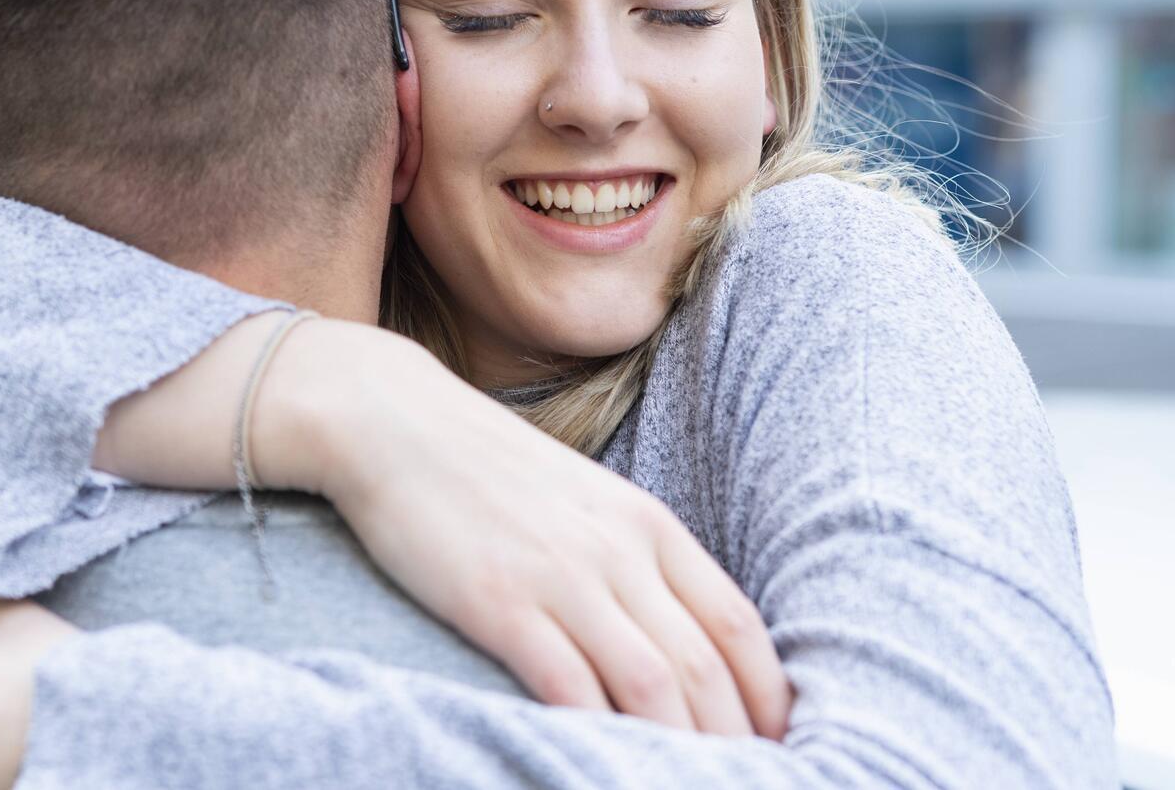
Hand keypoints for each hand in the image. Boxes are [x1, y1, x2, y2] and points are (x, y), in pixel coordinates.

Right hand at [260, 323, 793, 740]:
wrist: (394, 422)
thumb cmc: (487, 471)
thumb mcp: (585, 502)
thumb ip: (636, 562)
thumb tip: (682, 641)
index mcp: (648, 524)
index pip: (737, 624)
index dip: (769, 695)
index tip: (781, 744)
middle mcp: (617, 550)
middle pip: (703, 666)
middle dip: (734, 741)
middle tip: (749, 786)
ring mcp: (560, 575)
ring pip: (650, 684)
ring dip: (679, 751)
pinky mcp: (499, 602)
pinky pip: (566, 685)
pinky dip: (596, 736)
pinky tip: (602, 767)